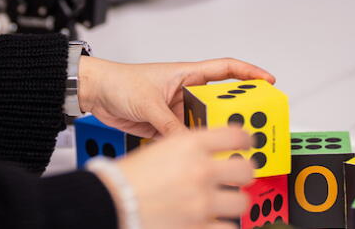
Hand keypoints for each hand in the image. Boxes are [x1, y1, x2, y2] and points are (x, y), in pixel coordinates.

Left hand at [79, 57, 274, 137]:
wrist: (96, 93)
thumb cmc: (120, 81)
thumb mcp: (149, 102)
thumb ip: (170, 124)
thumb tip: (188, 143)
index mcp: (186, 74)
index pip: (226, 69)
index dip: (249, 73)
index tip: (268, 81)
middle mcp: (185, 91)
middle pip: (220, 101)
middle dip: (238, 111)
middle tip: (254, 123)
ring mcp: (177, 110)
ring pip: (205, 122)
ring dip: (215, 132)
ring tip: (230, 145)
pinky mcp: (166, 126)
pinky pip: (188, 137)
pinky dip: (195, 145)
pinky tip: (201, 154)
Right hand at [92, 127, 253, 228]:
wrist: (108, 203)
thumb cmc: (126, 178)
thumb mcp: (159, 149)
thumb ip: (187, 150)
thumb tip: (209, 155)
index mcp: (190, 145)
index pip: (235, 135)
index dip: (245, 139)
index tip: (247, 145)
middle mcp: (201, 171)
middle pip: (245, 169)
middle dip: (243, 173)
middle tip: (239, 176)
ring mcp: (202, 202)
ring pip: (241, 201)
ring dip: (234, 202)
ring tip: (226, 202)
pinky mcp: (200, 228)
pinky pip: (229, 228)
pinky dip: (223, 225)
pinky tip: (215, 221)